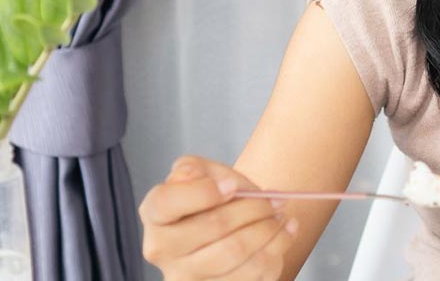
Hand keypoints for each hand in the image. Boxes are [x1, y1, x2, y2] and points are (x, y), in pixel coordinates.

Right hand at [139, 155, 296, 279]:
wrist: (229, 227)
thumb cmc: (215, 196)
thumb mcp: (204, 172)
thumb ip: (195, 168)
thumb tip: (190, 175)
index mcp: (155, 213)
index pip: (167, 202)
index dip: (204, 192)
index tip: (233, 186)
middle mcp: (162, 249)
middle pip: (213, 226)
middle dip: (253, 208)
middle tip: (274, 199)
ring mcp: (186, 276)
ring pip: (235, 253)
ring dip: (268, 230)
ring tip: (281, 215)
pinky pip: (252, 274)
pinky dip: (276, 249)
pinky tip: (284, 232)